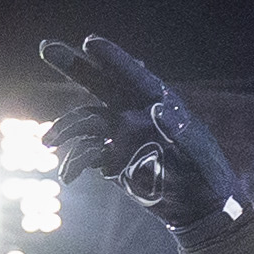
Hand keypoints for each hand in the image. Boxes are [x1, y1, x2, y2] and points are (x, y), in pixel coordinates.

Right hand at [41, 36, 249, 235]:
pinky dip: (76, 161)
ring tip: (48, 143)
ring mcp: (123, 135)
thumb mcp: (199, 156)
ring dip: (65, 128)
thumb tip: (155, 108)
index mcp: (160, 105)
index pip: (135, 76)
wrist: (199, 210)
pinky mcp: (114, 158)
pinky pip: (87, 153)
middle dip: (75, 66)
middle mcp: (137, 114)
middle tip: (46, 47)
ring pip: (87, 121)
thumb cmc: (207, 178)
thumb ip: (178, 131)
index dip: (113, 59)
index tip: (90, 43)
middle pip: (102, 85)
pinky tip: (69, 175)